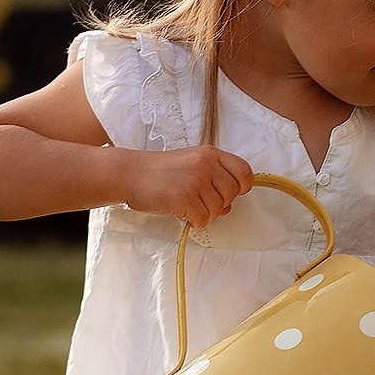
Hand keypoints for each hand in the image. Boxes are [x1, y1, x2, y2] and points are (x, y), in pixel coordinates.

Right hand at [121, 147, 253, 227]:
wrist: (129, 173)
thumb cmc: (159, 171)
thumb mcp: (190, 165)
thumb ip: (213, 180)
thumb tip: (229, 207)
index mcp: (211, 153)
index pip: (244, 171)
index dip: (241, 186)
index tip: (229, 192)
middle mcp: (206, 164)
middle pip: (232, 194)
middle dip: (219, 203)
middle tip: (200, 200)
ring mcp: (196, 181)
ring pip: (218, 209)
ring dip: (205, 213)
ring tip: (187, 204)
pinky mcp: (185, 198)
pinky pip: (204, 219)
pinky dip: (195, 221)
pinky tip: (182, 212)